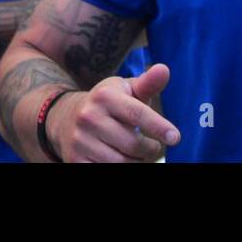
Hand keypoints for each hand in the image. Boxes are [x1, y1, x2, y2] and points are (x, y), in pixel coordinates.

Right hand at [51, 65, 178, 162]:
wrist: (65, 117)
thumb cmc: (108, 103)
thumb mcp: (126, 89)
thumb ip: (148, 83)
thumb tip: (164, 70)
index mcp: (105, 96)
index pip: (137, 114)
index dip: (158, 127)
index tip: (175, 137)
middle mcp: (89, 117)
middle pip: (132, 143)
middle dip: (150, 149)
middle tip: (154, 147)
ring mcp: (79, 140)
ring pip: (121, 162)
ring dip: (137, 161)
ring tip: (139, 154)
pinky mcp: (74, 159)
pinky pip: (106, 171)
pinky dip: (122, 168)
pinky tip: (123, 159)